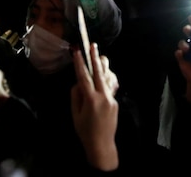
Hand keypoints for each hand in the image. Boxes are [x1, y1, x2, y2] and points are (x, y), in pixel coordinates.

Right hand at [71, 44, 118, 171]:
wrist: (101, 145)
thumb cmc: (85, 131)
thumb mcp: (75, 114)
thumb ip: (76, 96)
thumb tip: (78, 82)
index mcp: (91, 100)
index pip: (84, 78)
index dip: (80, 64)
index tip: (77, 52)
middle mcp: (103, 97)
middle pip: (99, 73)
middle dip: (96, 58)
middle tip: (93, 45)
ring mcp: (111, 99)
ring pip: (108, 78)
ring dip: (104, 66)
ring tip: (100, 55)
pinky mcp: (115, 102)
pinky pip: (111, 86)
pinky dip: (108, 78)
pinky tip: (105, 73)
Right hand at [174, 16, 190, 103]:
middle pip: (190, 33)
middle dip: (189, 28)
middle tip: (189, 29)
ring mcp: (187, 52)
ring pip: (182, 42)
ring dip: (183, 43)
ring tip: (187, 48)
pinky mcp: (181, 59)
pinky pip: (178, 53)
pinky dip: (179, 53)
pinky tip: (182, 55)